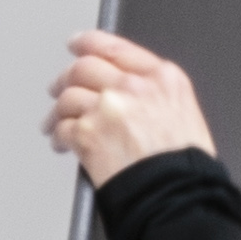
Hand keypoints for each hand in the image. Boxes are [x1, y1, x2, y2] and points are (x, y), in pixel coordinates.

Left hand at [48, 34, 214, 187]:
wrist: (178, 196)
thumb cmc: (185, 166)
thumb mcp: (184, 113)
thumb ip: (154, 93)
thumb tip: (125, 91)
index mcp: (162, 78)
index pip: (115, 47)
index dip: (88, 42)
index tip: (77, 44)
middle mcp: (133, 87)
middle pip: (84, 67)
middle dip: (66, 78)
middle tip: (58, 87)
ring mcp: (108, 109)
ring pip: (68, 97)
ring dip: (58, 111)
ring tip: (55, 123)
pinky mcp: (87, 135)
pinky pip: (61, 128)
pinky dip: (57, 136)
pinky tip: (62, 143)